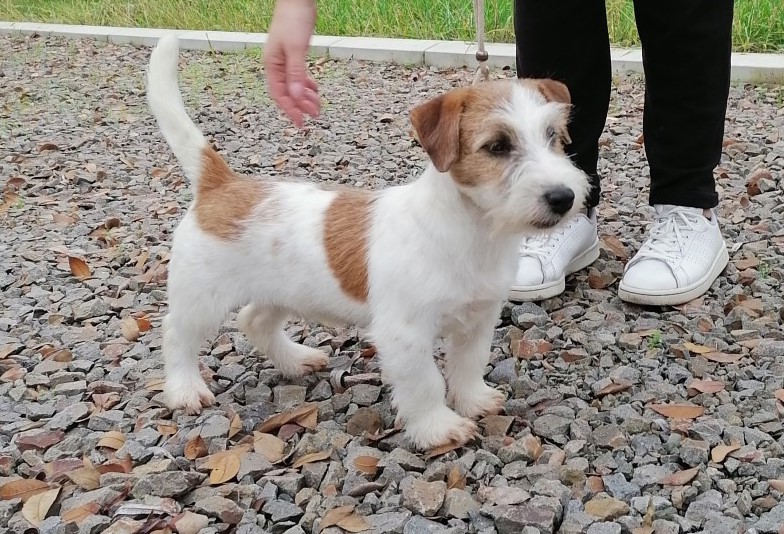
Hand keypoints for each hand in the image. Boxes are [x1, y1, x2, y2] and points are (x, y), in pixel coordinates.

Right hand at [264, 0, 320, 127]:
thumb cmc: (293, 19)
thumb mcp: (296, 49)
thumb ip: (296, 74)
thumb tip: (297, 97)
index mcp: (272, 65)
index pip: (279, 95)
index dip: (290, 110)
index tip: (301, 122)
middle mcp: (276, 65)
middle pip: (287, 93)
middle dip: (301, 105)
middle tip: (315, 115)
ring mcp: (285, 61)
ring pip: (294, 86)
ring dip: (305, 97)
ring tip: (318, 105)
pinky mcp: (294, 55)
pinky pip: (298, 77)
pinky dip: (307, 85)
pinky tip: (315, 90)